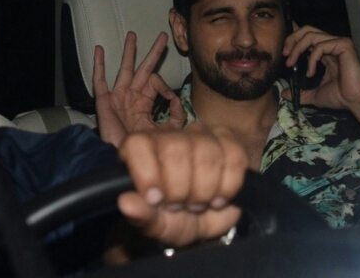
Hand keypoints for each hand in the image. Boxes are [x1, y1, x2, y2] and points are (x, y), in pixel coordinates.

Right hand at [93, 31, 184, 146]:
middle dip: (153, 52)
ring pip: (124, 69)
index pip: (157, 83)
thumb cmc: (142, 148)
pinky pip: (100, 80)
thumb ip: (176, 115)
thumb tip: (178, 99)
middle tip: (163, 36)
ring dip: (129, 51)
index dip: (165, 86)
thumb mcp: (166, 131)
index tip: (170, 97)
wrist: (122, 159)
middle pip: (144, 68)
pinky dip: (99, 64)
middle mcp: (132, 96)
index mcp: (145, 103)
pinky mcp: (104, 101)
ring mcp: (118, 96)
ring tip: (132, 35)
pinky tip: (99, 50)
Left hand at [117, 124, 245, 246]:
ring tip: (198, 204)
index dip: (148, 172)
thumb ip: (141, 215)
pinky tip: (219, 198)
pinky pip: (234, 157)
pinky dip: (229, 185)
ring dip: (205, 189)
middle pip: (175, 149)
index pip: (139, 145)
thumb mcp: (156, 225)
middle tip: (179, 206)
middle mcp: (169, 135)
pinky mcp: (227, 140)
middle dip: (180, 188)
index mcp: (140, 150)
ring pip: (207, 152)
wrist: (205, 222)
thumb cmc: (173, 219)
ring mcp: (200, 134)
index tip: (156, 200)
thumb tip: (125, 202)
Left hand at [281, 25, 359, 111]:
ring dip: (297, 48)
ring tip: (291, 63)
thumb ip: (300, 92)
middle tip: (284, 54)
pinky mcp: (344, 45)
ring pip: (311, 35)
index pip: (308, 36)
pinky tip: (310, 73)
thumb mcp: (315, 94)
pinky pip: (320, 45)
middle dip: (292, 39)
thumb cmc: (340, 97)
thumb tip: (284, 93)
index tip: (283, 49)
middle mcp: (333, 44)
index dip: (294, 37)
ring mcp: (339, 43)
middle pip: (307, 30)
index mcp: (327, 52)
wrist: (356, 101)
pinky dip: (311, 59)